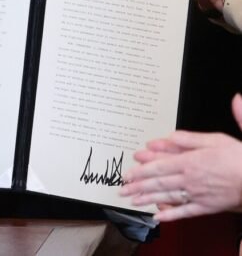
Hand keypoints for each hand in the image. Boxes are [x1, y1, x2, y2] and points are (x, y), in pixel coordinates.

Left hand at [120, 94, 241, 220]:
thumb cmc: (239, 158)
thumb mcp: (214, 140)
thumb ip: (189, 138)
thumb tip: (169, 136)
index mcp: (189, 162)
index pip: (158, 167)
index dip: (140, 171)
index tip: (127, 174)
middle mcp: (190, 179)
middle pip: (158, 183)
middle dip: (137, 186)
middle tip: (122, 189)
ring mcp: (197, 195)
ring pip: (167, 197)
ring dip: (148, 199)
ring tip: (133, 201)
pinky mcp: (207, 207)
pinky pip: (185, 212)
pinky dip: (171, 215)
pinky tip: (158, 217)